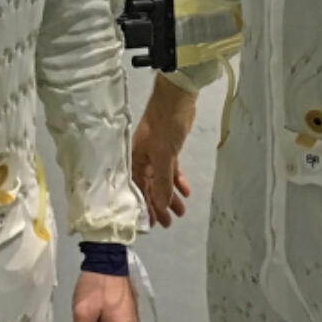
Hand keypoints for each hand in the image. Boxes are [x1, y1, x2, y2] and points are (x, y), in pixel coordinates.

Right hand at [132, 75, 194, 228]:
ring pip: (162, 180)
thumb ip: (163, 182)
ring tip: (181, 211)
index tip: (152, 223)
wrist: (177, 98)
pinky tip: (186, 191)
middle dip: (159, 205)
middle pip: (149, 187)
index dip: (144, 207)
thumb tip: (161, 206)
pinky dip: (177, 180)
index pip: (137, 189)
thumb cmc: (165, 126)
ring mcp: (155, 153)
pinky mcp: (168, 148)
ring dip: (171, 195)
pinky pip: (170, 170)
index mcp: (135, 160)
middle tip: (168, 223)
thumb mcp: (164, 156)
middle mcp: (142, 159)